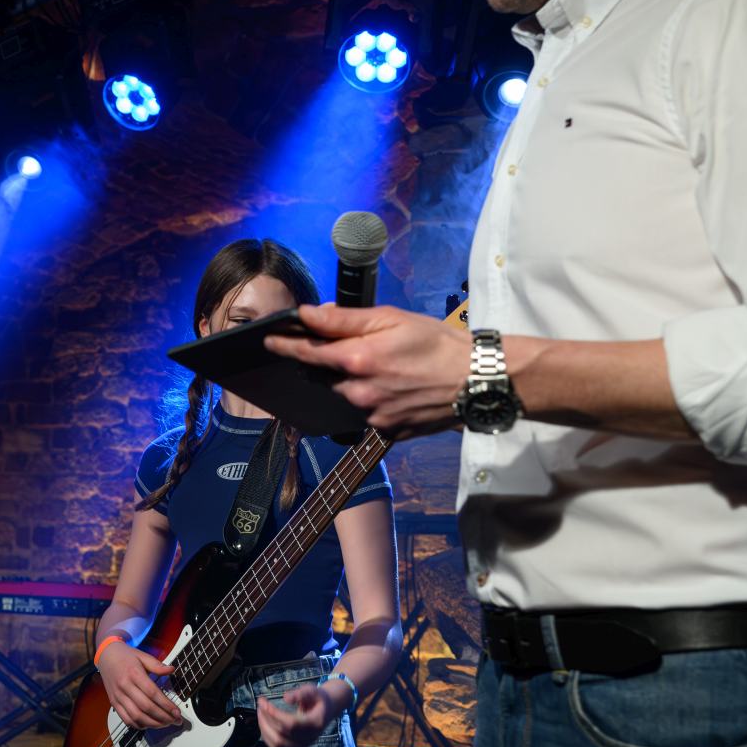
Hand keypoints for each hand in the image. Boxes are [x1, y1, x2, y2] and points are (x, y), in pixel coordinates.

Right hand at [97, 641, 184, 730]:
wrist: (106, 656)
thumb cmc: (125, 656)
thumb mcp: (142, 656)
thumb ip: (157, 665)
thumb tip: (171, 670)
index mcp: (134, 673)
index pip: (152, 693)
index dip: (166, 705)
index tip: (177, 712)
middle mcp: (125, 686)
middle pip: (146, 707)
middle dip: (163, 717)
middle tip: (175, 720)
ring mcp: (118, 696)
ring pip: (136, 716)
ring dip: (153, 723)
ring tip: (165, 724)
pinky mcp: (114, 703)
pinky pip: (126, 719)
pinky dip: (139, 725)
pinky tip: (150, 724)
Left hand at [255, 680, 345, 746]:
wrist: (326, 710)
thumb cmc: (317, 698)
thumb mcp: (312, 690)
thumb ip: (300, 693)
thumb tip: (286, 698)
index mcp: (315, 723)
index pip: (291, 723)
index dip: (274, 714)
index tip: (262, 701)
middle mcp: (309, 738)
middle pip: (282, 734)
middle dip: (266, 719)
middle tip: (260, 704)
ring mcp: (302, 746)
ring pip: (277, 744)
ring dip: (264, 728)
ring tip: (260, 712)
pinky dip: (267, 737)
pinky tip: (264, 723)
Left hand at [263, 303, 470, 437]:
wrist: (477, 380)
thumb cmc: (438, 344)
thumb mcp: (391, 319)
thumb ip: (344, 319)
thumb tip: (307, 314)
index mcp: (357, 360)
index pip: (307, 353)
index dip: (285, 345)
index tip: (268, 340)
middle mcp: (359, 392)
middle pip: (325, 376)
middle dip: (327, 363)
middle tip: (349, 348)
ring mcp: (373, 416)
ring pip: (346, 396)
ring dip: (351, 382)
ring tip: (383, 368)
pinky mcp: (388, 432)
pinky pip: (366, 413)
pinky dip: (371, 399)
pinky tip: (394, 388)